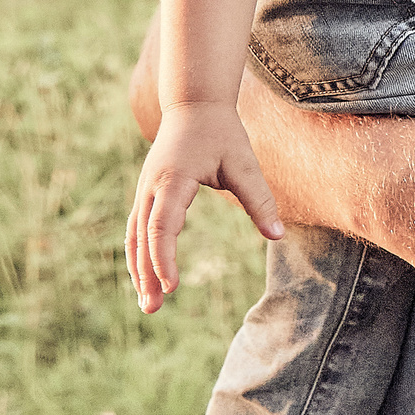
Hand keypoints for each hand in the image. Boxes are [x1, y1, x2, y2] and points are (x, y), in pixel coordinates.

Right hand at [127, 101, 283, 313]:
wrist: (194, 105)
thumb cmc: (222, 133)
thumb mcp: (244, 164)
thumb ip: (259, 199)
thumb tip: (279, 235)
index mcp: (173, 180)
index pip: (163, 225)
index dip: (164, 258)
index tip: (172, 286)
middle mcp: (151, 187)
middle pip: (143, 238)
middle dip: (147, 275)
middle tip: (153, 310)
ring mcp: (144, 190)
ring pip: (135, 237)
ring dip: (138, 270)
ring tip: (148, 305)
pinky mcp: (146, 194)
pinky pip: (137, 230)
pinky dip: (139, 255)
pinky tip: (145, 278)